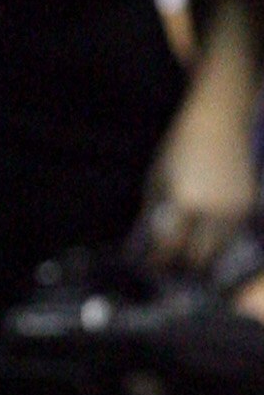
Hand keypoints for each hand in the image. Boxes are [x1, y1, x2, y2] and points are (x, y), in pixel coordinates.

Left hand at [144, 97, 255, 275]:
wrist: (218, 123)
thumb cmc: (180, 148)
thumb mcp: (158, 180)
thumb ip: (153, 213)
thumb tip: (147, 244)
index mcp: (185, 203)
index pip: (171, 247)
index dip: (160, 261)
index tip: (152, 267)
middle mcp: (213, 210)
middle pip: (199, 256)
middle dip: (183, 266)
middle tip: (170, 271)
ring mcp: (234, 210)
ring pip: (219, 250)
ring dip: (203, 257)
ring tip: (188, 260)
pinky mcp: (247, 206)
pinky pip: (232, 235)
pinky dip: (219, 241)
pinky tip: (207, 242)